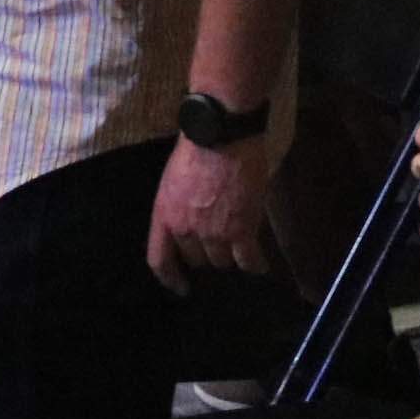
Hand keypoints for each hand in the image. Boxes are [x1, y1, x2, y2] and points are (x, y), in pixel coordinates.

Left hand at [146, 135, 275, 290]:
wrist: (223, 132)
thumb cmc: (197, 143)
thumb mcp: (174, 176)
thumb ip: (178, 203)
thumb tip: (189, 216)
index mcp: (164, 214)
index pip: (159, 259)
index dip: (170, 278)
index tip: (180, 286)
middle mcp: (186, 229)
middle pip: (196, 260)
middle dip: (205, 256)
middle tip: (217, 248)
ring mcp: (214, 232)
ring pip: (221, 261)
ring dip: (229, 256)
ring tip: (239, 249)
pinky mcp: (241, 229)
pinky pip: (248, 259)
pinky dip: (255, 265)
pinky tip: (260, 267)